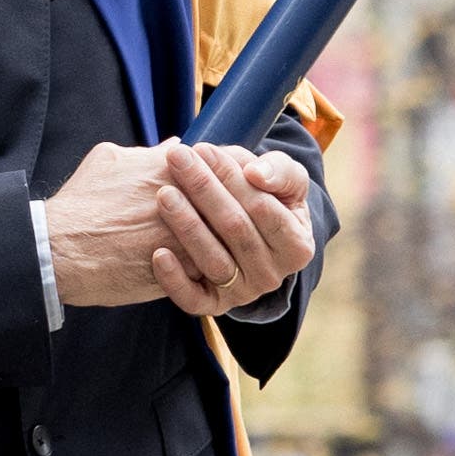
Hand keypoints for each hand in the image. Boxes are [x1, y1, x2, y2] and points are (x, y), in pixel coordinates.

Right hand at [39, 141, 311, 313]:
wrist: (60, 249)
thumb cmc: (81, 203)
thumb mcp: (110, 160)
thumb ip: (146, 154)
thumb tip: (174, 145)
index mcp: (172, 165)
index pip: (231, 159)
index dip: (245, 171)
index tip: (247, 178)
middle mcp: (187, 196)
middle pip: (242, 196)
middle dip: (255, 204)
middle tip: (261, 211)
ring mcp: (188, 234)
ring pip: (236, 234)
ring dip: (244, 237)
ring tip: (247, 241)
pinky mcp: (184, 268)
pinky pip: (219, 265)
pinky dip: (224, 264)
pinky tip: (223, 264)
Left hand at [149, 141, 315, 313]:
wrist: (250, 231)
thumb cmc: (269, 197)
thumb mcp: (287, 180)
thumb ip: (280, 171)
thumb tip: (256, 174)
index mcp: (297, 247)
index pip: (264, 208)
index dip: (232, 178)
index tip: (204, 149)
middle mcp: (272, 276)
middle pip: (234, 229)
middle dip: (204, 190)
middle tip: (176, 159)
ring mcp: (242, 294)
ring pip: (212, 260)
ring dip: (186, 225)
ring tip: (164, 193)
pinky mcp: (213, 306)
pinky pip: (192, 300)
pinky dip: (174, 279)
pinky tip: (158, 252)